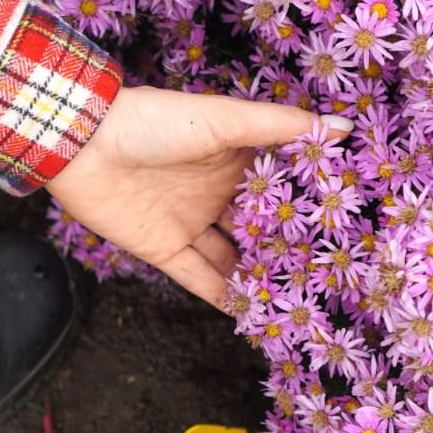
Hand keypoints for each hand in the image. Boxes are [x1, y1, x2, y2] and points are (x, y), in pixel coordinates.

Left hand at [46, 86, 351, 307]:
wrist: (81, 143)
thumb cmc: (154, 121)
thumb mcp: (223, 119)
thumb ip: (279, 127)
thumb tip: (342, 126)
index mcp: (234, 156)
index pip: (281, 185)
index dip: (310, 203)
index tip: (351, 225)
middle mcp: (216, 192)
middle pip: (260, 227)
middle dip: (290, 248)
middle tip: (333, 275)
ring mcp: (190, 222)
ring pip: (234, 256)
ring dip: (261, 276)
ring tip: (300, 301)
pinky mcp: (163, 248)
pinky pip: (199, 279)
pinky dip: (224, 295)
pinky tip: (253, 314)